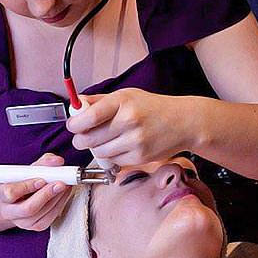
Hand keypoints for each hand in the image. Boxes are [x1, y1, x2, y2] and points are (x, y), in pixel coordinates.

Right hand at [0, 153, 72, 230]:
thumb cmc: (18, 184)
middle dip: (47, 195)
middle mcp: (10, 212)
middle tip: (60, 184)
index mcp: (2, 196)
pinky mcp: (36, 226)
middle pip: (28, 208)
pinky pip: (50, 218)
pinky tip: (64, 194)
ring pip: (41, 215)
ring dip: (57, 199)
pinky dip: (60, 204)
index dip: (26, 186)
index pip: (11, 193)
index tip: (41, 180)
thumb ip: (41, 164)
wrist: (11, 203)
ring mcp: (23, 222)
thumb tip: (58, 161)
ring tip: (66, 185)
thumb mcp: (25, 171)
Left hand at [66, 88, 194, 165]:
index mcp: (123, 101)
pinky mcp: (140, 158)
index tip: (74, 125)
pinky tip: (121, 146)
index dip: (75, 124)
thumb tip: (75, 106)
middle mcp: (129, 121)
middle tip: (85, 136)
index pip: (89, 116)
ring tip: (107, 140)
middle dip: (81, 140)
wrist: (183, 122)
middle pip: (89, 139)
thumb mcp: (126, 95)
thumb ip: (99, 101)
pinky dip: (112, 156)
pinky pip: (114, 161)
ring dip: (97, 149)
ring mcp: (135, 141)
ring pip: (99, 153)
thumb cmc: (152, 108)